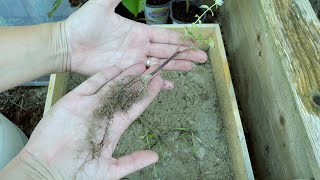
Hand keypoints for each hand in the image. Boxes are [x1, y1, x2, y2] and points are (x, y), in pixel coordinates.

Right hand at [1, 64, 172, 178]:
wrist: (47, 170)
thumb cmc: (78, 174)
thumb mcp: (110, 169)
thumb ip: (132, 161)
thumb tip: (155, 156)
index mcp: (113, 129)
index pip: (135, 108)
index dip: (147, 95)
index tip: (160, 83)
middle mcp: (103, 114)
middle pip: (125, 94)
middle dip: (139, 82)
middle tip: (153, 68)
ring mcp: (89, 106)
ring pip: (111, 86)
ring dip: (125, 75)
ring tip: (139, 64)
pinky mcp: (74, 100)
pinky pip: (91, 85)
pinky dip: (103, 76)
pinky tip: (116, 68)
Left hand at [63, 0, 206, 74]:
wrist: (69, 45)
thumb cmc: (83, 24)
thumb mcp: (102, 4)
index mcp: (139, 32)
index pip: (165, 36)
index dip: (181, 39)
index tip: (195, 42)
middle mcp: (139, 47)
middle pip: (168, 51)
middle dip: (186, 54)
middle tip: (203, 58)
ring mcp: (133, 62)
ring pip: (161, 65)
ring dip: (177, 67)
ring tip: (194, 68)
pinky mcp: (125, 74)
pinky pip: (145, 79)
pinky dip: (158, 82)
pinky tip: (169, 86)